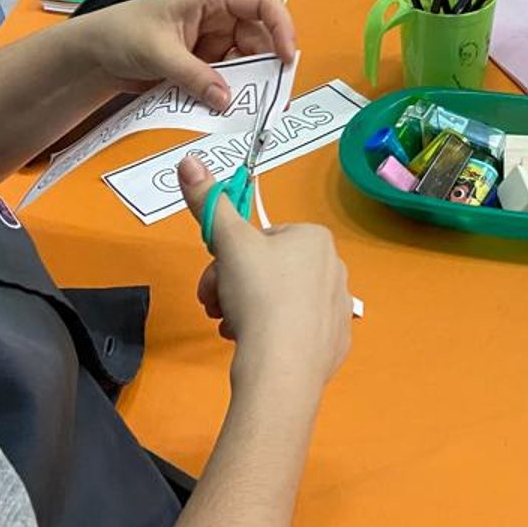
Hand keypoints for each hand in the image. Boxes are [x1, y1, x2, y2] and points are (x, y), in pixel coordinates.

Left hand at [71, 0, 296, 108]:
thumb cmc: (120, 34)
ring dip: (248, 84)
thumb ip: (194, 76)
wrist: (92, 56)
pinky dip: (229, 93)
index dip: (282, 27)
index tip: (286, 58)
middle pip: (260, 38)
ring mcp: (213, 42)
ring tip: (247, 108)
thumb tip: (226, 101)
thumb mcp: (158, 52)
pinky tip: (225, 109)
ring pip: (246, 63)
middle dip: (267, 66)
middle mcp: (219, 17)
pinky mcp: (204, 64)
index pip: (263, 3)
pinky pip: (227, 79)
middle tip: (271, 98)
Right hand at [180, 156, 351, 389]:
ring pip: (279, 302)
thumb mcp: (228, 242)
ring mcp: (338, 309)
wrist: (282, 366)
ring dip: (247, 312)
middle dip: (234, 287)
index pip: (262, 239)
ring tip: (233, 330)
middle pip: (268, 271)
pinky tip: (257, 348)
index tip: (213, 280)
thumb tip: (189, 160)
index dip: (229, 258)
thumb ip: (208, 201)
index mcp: (315, 238)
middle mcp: (335, 268)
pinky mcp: (336, 344)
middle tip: (214, 307)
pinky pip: (297, 333)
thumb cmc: (258, 295)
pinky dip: (272, 337)